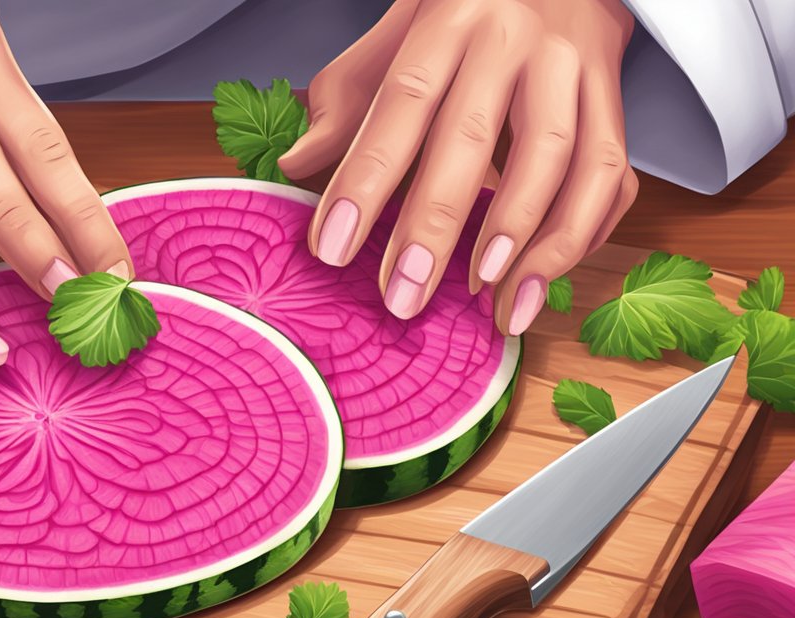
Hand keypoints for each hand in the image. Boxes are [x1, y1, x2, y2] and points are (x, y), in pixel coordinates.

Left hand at [0, 0, 132, 298]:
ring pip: (47, 131)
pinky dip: (53, 169)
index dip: (22, 230)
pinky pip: (28, 115)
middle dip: (86, 221)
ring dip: (80, 200)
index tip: (57, 283)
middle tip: (117, 282)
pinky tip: (70, 209)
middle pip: (42, 146)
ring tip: (106, 258)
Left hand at [279, 0, 636, 333]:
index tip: (334, 248)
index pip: (399, 106)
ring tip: (490, 297)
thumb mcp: (395, 33)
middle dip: (434, 229)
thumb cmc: (465, 9)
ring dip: (522, 237)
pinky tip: (543, 275)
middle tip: (405, 296)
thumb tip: (295, 164)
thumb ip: (347, 98)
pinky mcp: (613, 94)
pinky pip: (610, 171)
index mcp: (446, 21)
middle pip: (470, 140)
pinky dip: (582, 231)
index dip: (365, 181)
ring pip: (557, 157)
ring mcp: (570, 65)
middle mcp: (511, 39)